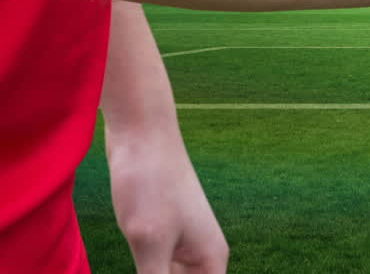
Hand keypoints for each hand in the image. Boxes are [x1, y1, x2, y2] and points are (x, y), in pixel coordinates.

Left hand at [107, 129, 227, 273]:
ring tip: (138, 261)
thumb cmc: (150, 185)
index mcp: (211, 261)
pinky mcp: (163, 236)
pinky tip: (132, 268)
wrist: (143, 135)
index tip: (155, 273)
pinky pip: (157, 271)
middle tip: (143, 268)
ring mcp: (183, 245)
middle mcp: (203, 256)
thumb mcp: (149, 245)